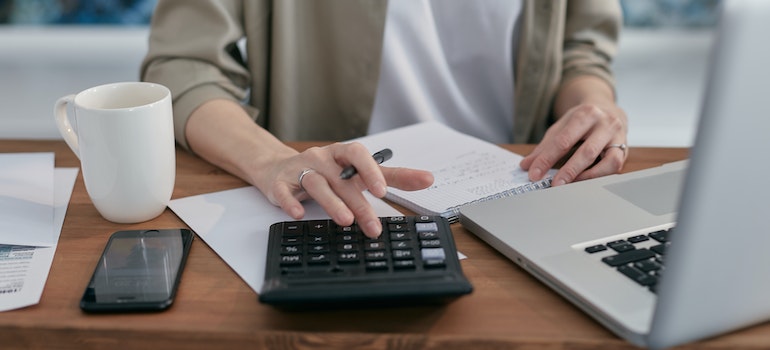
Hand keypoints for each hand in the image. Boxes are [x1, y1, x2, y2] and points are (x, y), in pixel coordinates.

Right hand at [257, 142, 433, 237]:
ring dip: (331, 202)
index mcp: (342, 154)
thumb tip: (427, 178)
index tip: (384, 191)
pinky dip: (290, 202)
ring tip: (345, 221)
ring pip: (316, 183)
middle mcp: (322, 159)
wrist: (277, 167)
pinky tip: (298, 215)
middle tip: (372, 227)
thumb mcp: (358, 172)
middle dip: (359, 203)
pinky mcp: (279, 183)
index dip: (371, 171)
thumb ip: (392, 176)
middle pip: (342, 179)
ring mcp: (300, 170)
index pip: (359, 155)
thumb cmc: (326, 171)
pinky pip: (284, 192)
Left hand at [520, 102, 627, 185]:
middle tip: (553, 185)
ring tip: (569, 186)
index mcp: (584, 114)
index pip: (563, 140)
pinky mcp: (624, 149)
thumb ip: (544, 147)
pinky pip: (614, 166)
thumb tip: (526, 165)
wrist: (607, 110)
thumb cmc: (581, 121)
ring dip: (586, 176)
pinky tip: (584, 181)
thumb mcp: (561, 127)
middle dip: (567, 171)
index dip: (546, 159)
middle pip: (585, 151)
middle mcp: (604, 123)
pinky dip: (599, 176)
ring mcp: (617, 136)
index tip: (534, 174)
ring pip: (606, 161)